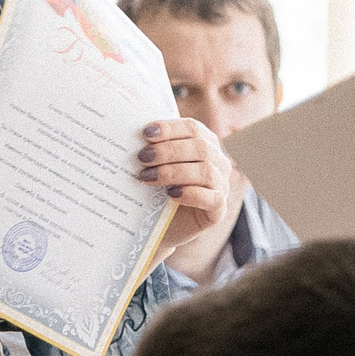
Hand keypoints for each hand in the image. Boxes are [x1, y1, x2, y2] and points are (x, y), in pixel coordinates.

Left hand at [138, 120, 234, 255]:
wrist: (158, 227)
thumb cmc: (156, 191)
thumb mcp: (154, 166)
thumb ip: (153, 149)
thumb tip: (133, 132)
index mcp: (205, 144)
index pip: (193, 128)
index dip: (171, 128)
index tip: (146, 133)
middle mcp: (218, 163)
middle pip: (200, 148)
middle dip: (168, 151)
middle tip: (142, 157)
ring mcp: (221, 186)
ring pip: (206, 172)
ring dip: (174, 172)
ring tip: (148, 177)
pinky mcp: (218, 210)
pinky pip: (212, 198)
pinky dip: (191, 194)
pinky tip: (171, 194)